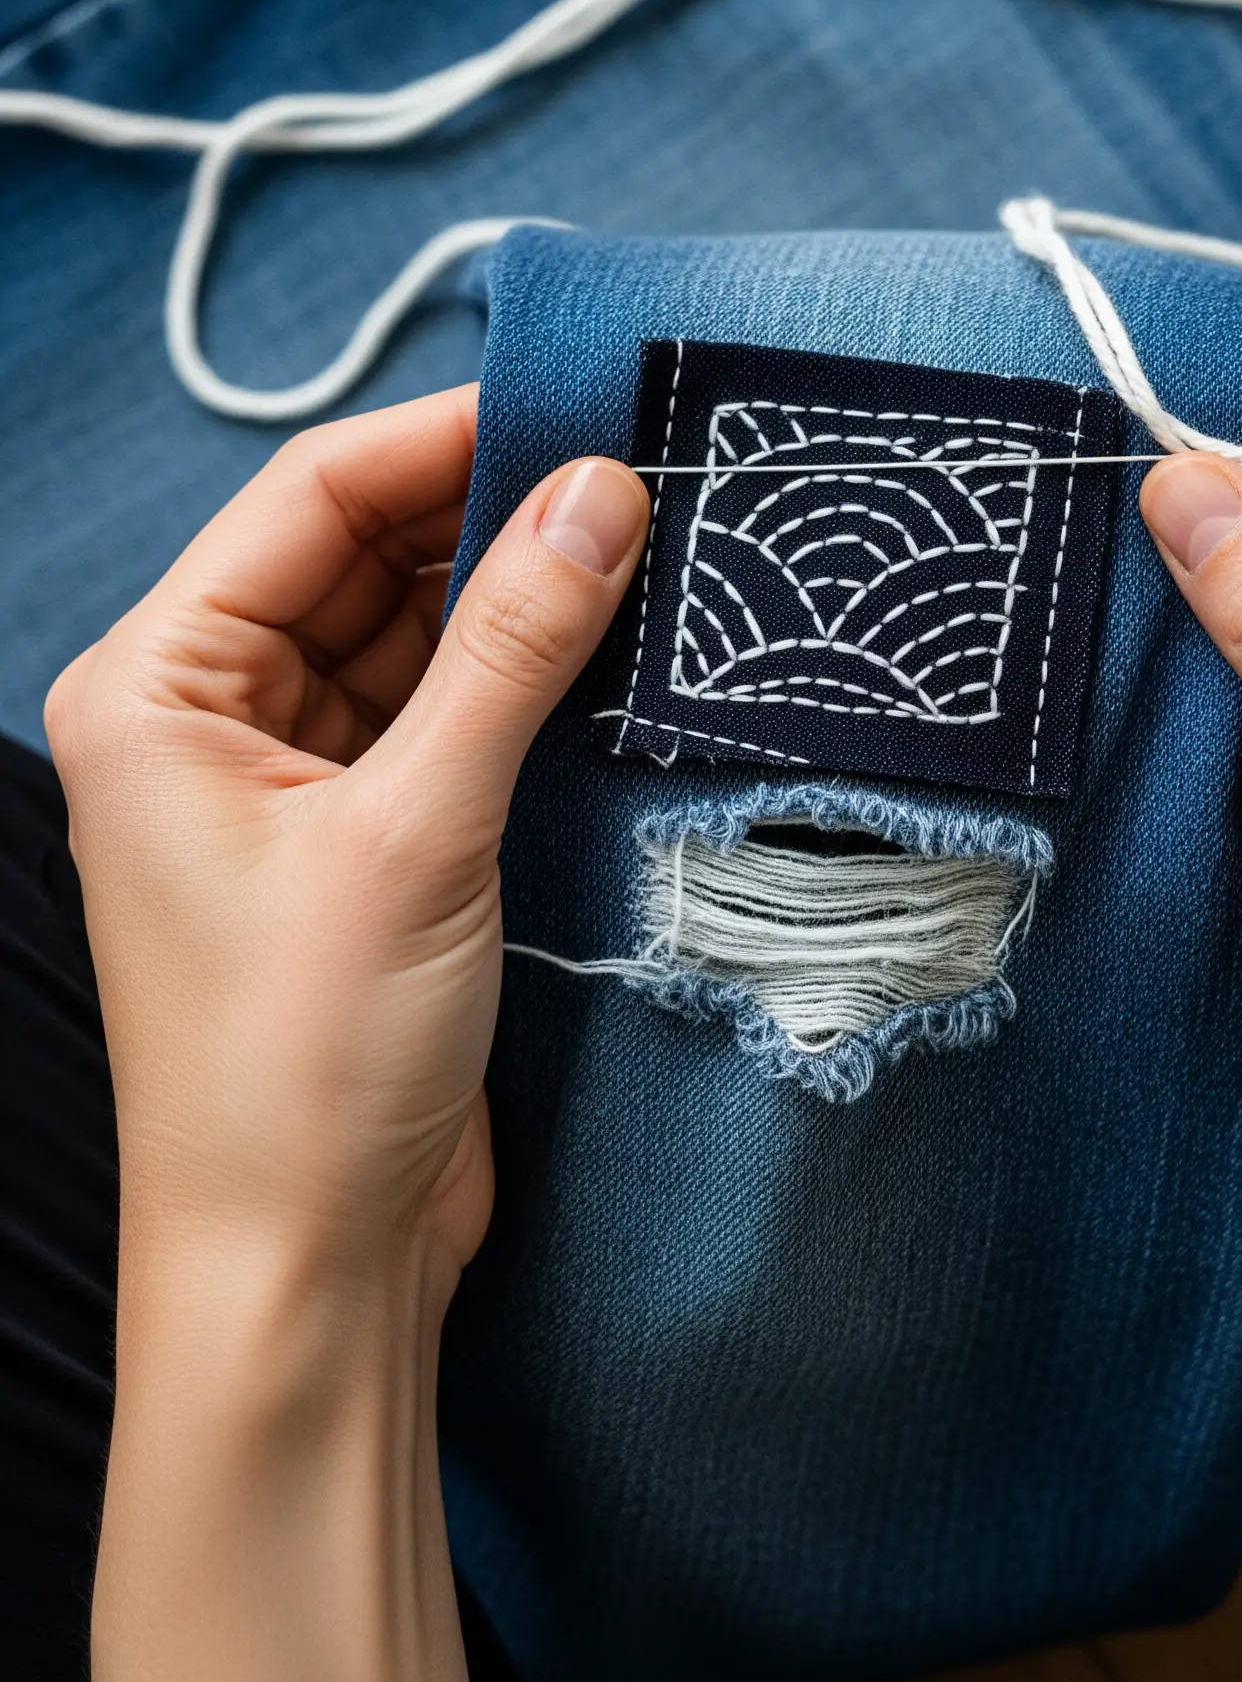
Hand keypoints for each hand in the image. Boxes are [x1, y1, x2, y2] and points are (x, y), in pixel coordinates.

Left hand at [45, 387, 646, 1681]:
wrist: (305, 1274)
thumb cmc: (300, 1067)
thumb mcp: (418, 832)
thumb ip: (513, 650)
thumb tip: (599, 493)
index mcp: (156, 687)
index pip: (310, 501)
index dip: (446, 440)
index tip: (578, 407)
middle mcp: (208, 719)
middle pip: (365, 558)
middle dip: (492, 518)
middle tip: (637, 480)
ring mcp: (287, 783)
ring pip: (416, 636)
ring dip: (519, 603)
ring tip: (646, 557)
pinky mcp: (366, 846)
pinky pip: (448, 719)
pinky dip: (523, 687)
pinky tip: (611, 657)